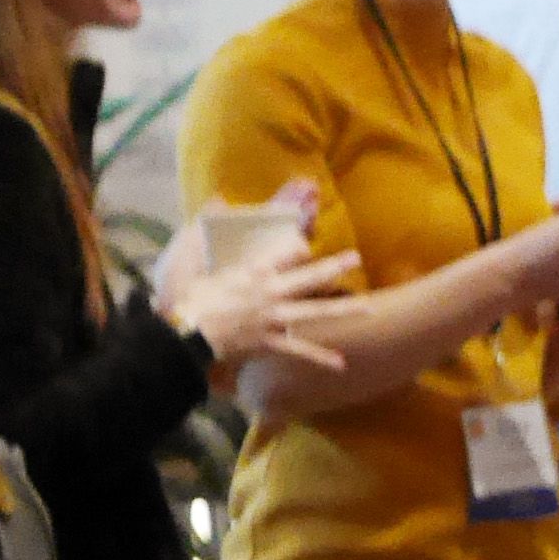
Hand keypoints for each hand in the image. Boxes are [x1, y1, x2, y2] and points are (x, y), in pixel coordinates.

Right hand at [161, 237, 360, 381]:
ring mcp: (275, 318)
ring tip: (371, 307)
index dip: (299, 246)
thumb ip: (212, 227)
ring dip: (344, 309)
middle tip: (357, 258)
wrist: (187, 336)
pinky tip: (342, 363)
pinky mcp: (272, 342)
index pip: (285, 251)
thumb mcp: (197, 258)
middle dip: (334, 267)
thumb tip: (218, 196)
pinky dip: (321, 358)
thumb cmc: (191, 299)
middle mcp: (271, 292)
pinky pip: (301, 350)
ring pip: (315, 313)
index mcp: (254, 271)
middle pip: (309, 278)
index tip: (307, 244)